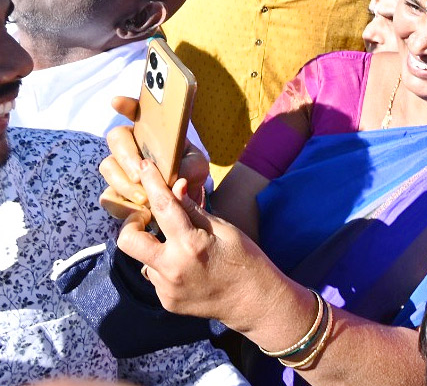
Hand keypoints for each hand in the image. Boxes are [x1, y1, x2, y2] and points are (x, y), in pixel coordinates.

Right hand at [98, 96, 208, 216]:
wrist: (185, 201)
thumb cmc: (190, 173)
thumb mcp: (197, 166)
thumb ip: (189, 169)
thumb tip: (177, 182)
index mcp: (150, 129)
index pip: (135, 109)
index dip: (126, 104)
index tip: (117, 101)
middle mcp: (131, 143)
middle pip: (116, 138)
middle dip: (127, 157)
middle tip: (141, 175)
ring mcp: (120, 167)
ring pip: (108, 167)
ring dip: (124, 183)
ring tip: (145, 197)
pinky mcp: (115, 191)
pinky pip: (108, 196)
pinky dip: (122, 205)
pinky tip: (140, 212)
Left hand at [117, 160, 285, 331]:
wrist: (254, 302)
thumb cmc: (245, 259)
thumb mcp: (224, 229)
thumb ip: (194, 210)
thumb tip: (176, 187)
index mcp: (190, 245)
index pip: (163, 206)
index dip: (152, 183)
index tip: (143, 167)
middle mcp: (171, 268)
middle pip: (128, 242)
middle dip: (130, 225)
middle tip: (145, 220)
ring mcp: (166, 288)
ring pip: (144, 260)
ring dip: (156, 249)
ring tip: (183, 251)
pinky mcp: (166, 302)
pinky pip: (156, 277)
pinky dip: (166, 268)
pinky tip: (189, 270)